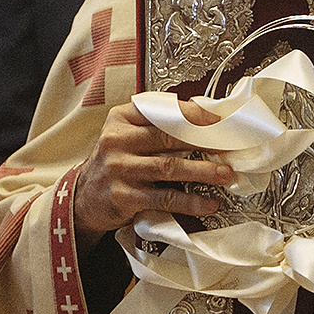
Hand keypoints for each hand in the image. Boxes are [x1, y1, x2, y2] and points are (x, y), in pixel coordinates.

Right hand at [72, 98, 236, 248]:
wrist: (83, 198)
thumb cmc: (115, 162)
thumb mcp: (126, 134)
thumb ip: (155, 124)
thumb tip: (202, 114)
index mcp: (121, 119)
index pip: (160, 110)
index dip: (192, 113)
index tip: (218, 119)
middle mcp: (117, 141)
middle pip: (168, 137)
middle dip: (203, 142)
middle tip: (229, 147)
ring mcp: (120, 169)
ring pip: (169, 167)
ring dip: (202, 171)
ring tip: (225, 174)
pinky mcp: (124, 197)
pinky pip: (164, 198)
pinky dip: (189, 202)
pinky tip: (207, 203)